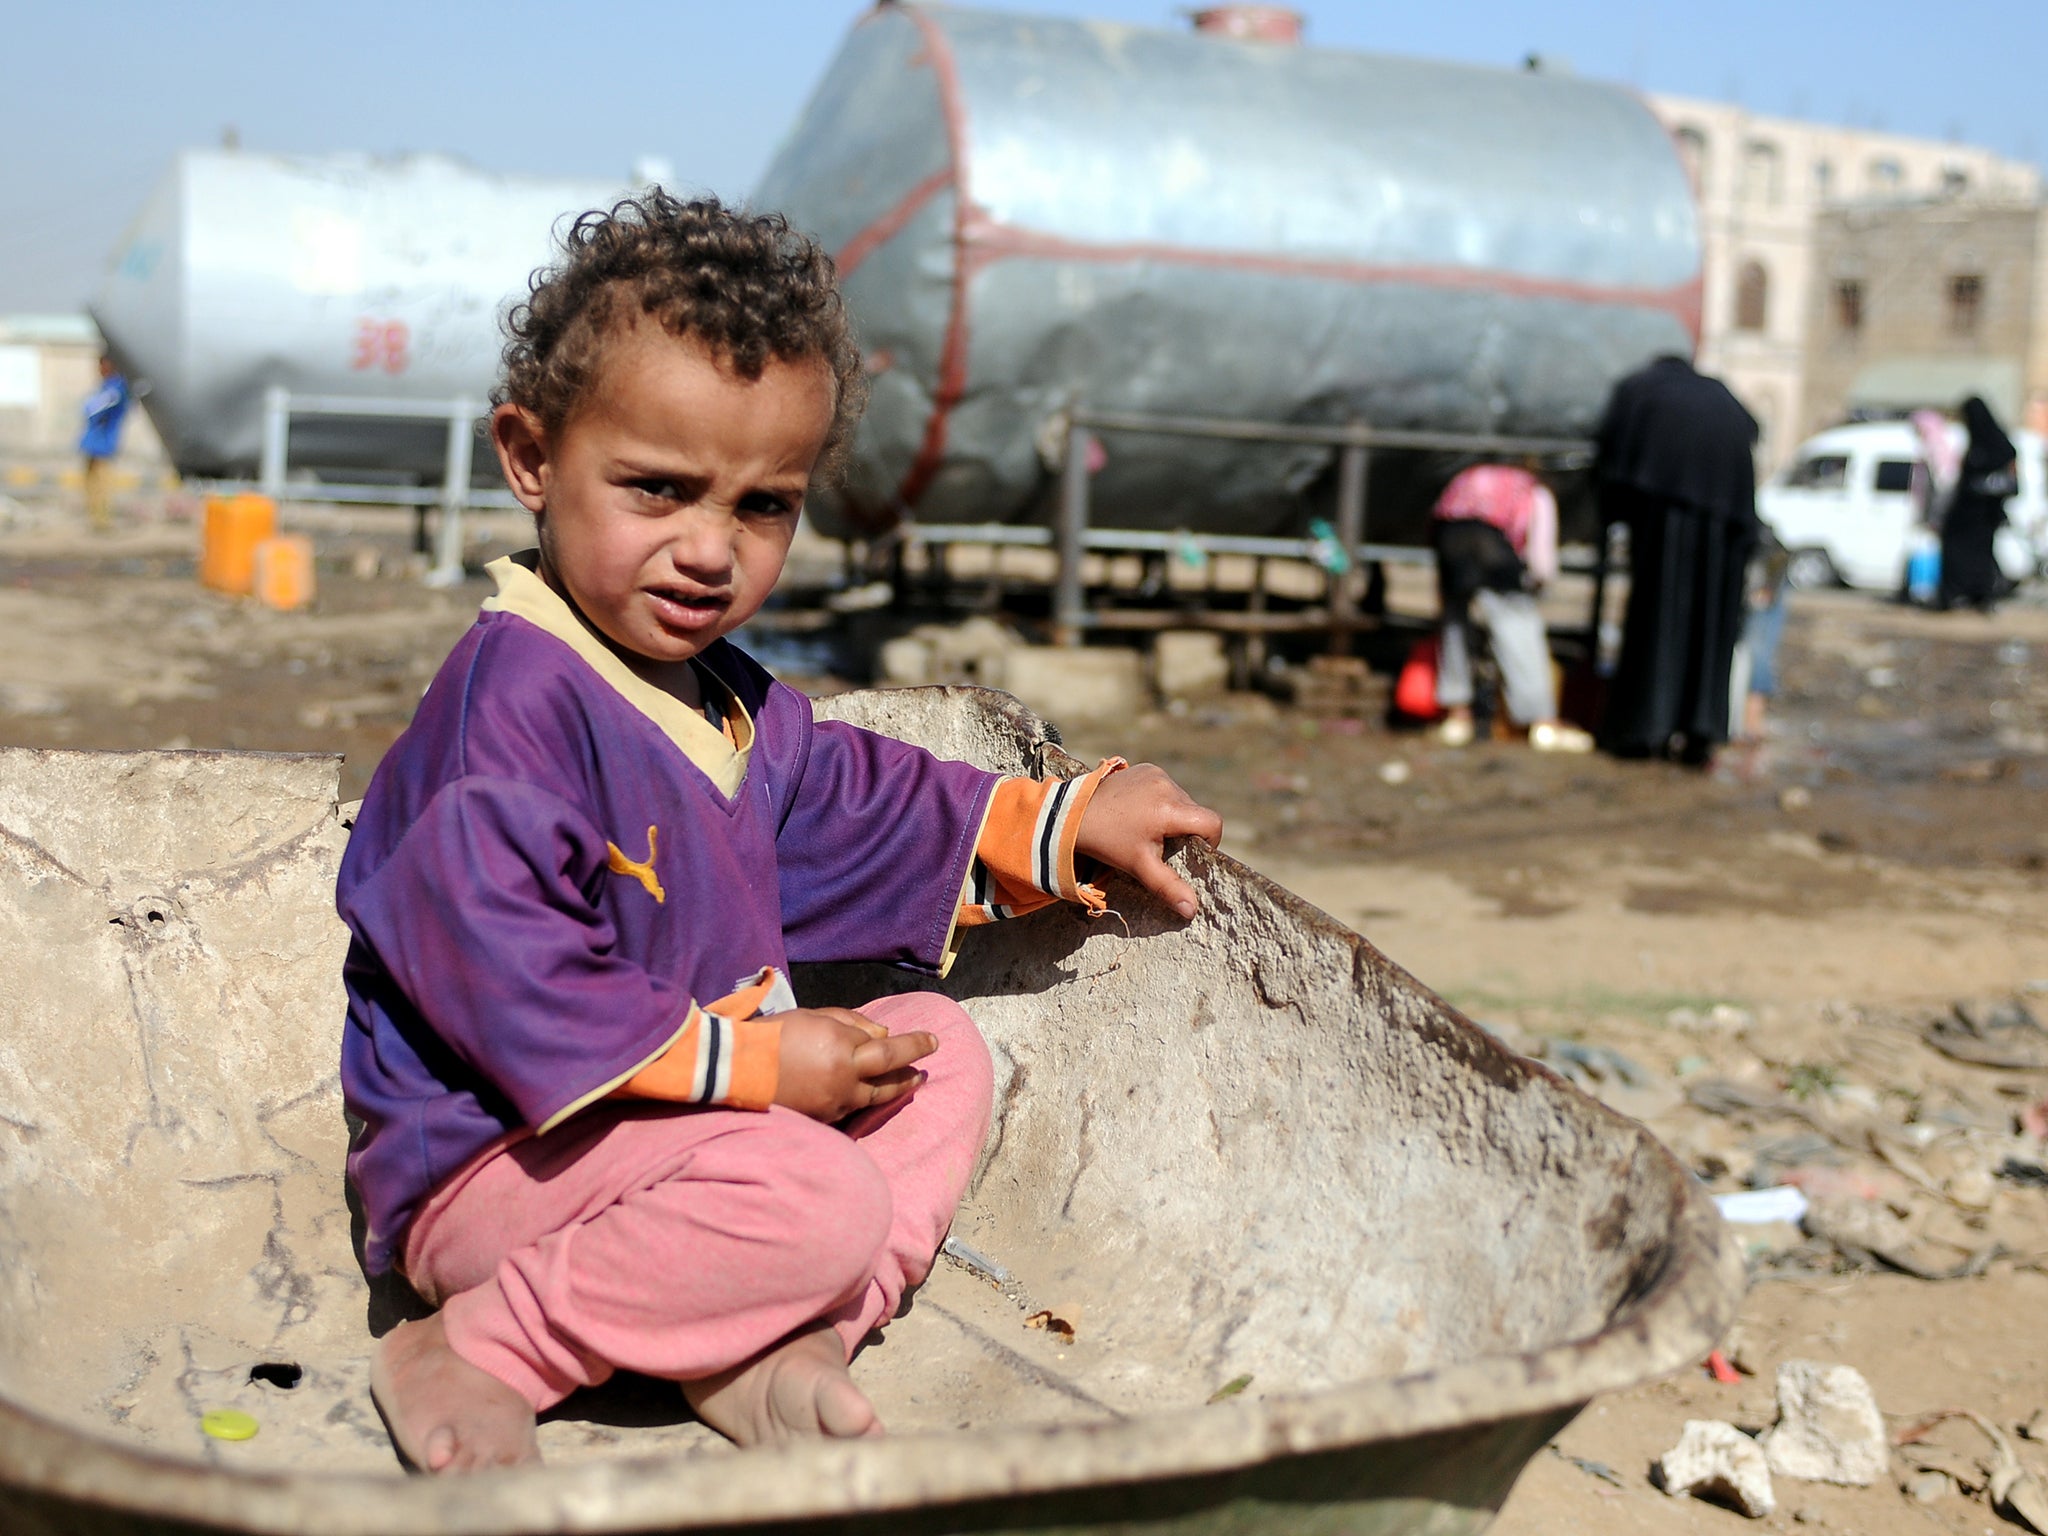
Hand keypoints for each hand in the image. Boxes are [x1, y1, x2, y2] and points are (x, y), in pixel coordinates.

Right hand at [773, 1008, 936, 1121]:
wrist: (735, 1070)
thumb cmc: (774, 1034)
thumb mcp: (814, 1016)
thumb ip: (853, 1023)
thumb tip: (884, 1036)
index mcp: (842, 1050)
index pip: (890, 1050)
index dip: (914, 1045)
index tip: (934, 1041)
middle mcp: (844, 1081)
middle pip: (888, 1081)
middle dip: (910, 1073)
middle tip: (925, 1069)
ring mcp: (833, 1104)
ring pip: (873, 1099)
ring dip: (894, 1090)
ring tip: (909, 1083)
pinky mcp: (821, 1119)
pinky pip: (851, 1108)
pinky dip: (863, 1099)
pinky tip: (868, 1094)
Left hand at [1073, 762, 1223, 919]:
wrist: (1073, 815)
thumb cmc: (1107, 842)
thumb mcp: (1139, 866)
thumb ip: (1168, 887)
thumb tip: (1192, 911)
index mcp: (1170, 809)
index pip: (1212, 822)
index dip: (1209, 841)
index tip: (1190, 851)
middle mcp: (1167, 786)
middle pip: (1195, 812)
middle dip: (1184, 830)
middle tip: (1159, 843)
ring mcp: (1157, 774)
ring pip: (1182, 800)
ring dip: (1173, 814)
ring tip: (1146, 827)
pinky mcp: (1147, 769)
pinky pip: (1166, 787)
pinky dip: (1160, 799)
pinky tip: (1140, 810)